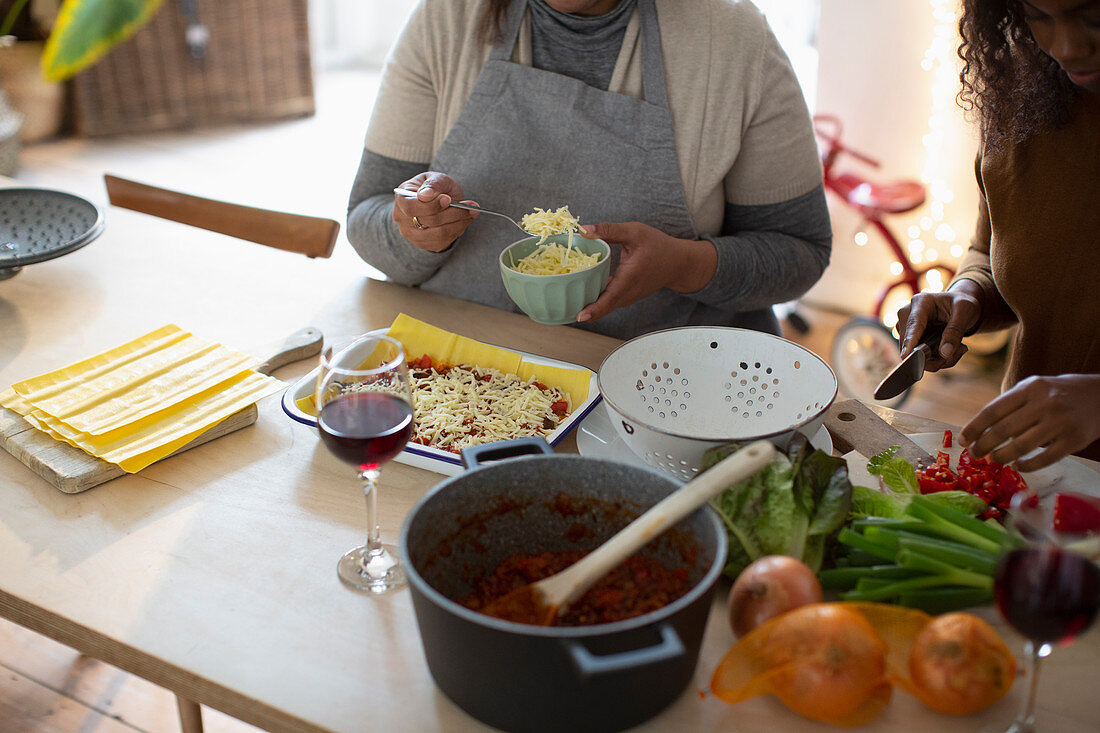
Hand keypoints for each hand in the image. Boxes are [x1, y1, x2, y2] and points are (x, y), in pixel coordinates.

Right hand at [393, 172, 477, 251]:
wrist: (436, 201)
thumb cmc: (435, 187)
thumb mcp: (436, 178)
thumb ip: (433, 184)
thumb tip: (425, 195)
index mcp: (401, 198)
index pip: (411, 207)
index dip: (430, 205)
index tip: (448, 199)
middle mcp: (402, 219)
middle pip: (428, 221)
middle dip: (452, 213)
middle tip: (471, 205)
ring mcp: (412, 234)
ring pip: (439, 234)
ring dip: (459, 223)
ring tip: (472, 211)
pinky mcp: (425, 244)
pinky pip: (444, 241)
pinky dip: (458, 230)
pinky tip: (465, 219)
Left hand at [574, 222, 716, 322]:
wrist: (677, 263)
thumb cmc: (659, 246)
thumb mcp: (635, 232)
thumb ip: (609, 230)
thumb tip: (584, 230)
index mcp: (629, 278)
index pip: (610, 299)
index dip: (594, 309)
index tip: (580, 317)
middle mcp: (627, 293)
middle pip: (602, 306)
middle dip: (581, 308)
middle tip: (558, 306)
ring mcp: (626, 297)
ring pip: (603, 305)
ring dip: (586, 304)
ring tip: (563, 299)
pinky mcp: (625, 297)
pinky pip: (607, 301)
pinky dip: (594, 298)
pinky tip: (578, 290)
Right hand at [895, 283, 981, 370]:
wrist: (957, 307)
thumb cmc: (961, 304)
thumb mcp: (965, 311)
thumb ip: (955, 331)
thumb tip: (945, 353)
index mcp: (920, 302)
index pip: (914, 324)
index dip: (910, 341)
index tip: (906, 355)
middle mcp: (907, 314)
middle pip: (912, 344)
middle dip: (936, 356)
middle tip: (961, 350)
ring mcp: (905, 328)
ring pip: (915, 355)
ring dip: (938, 359)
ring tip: (958, 348)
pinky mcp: (908, 340)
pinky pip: (919, 358)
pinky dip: (936, 360)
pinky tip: (949, 350)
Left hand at [960, 374, 1099, 470]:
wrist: (1099, 395)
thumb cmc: (1056, 394)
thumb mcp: (1033, 389)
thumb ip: (1009, 405)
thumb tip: (978, 430)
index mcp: (1029, 388)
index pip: (992, 410)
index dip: (974, 428)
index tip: (963, 440)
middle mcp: (1044, 403)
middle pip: (1003, 430)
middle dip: (983, 445)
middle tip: (974, 454)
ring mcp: (1060, 422)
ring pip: (1022, 446)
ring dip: (1002, 456)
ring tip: (993, 459)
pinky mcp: (1074, 440)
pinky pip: (1045, 458)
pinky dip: (1027, 465)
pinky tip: (1017, 466)